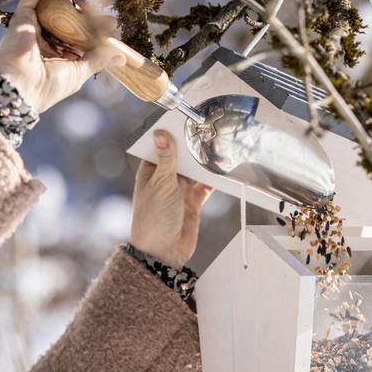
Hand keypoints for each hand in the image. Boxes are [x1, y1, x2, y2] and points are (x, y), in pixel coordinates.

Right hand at [0, 0, 125, 113]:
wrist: (22, 87)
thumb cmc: (49, 85)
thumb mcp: (79, 72)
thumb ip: (98, 60)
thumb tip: (122, 57)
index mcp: (56, 56)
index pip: (79, 37)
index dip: (96, 29)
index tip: (112, 25)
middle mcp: (44, 41)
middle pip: (67, 20)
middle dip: (86, 14)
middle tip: (103, 12)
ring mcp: (32, 29)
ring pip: (52, 8)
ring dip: (70, 1)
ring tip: (89, 2)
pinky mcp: (21, 19)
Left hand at [130, 130, 212, 268]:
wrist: (163, 251)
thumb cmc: (153, 219)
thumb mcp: (161, 184)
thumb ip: (166, 159)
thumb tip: (162, 134)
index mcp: (151, 172)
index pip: (160, 147)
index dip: (170, 135)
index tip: (182, 120)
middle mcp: (165, 180)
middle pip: (180, 157)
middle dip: (191, 147)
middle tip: (205, 131)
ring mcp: (179, 191)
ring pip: (194, 170)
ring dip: (203, 163)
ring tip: (215, 148)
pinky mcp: (192, 202)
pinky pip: (205, 186)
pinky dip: (212, 180)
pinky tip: (220, 170)